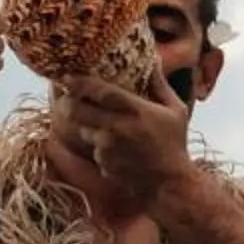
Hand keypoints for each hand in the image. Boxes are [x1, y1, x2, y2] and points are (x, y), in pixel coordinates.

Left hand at [59, 67, 192, 204]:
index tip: (68, 76)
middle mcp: (117, 128)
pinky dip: (98, 145)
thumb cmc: (174, 143)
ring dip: (86, 124)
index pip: (100, 91)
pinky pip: (92, 148)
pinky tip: (115, 146)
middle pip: (77, 110)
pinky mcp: (102, 163)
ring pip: (83, 129)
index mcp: (136, 111)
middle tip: (67, 97)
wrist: (169, 183)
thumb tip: (154, 60)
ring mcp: (107, 148)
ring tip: (102, 124)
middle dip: (68, 102)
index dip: (80, 82)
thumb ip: (160, 85)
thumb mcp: (176, 111)